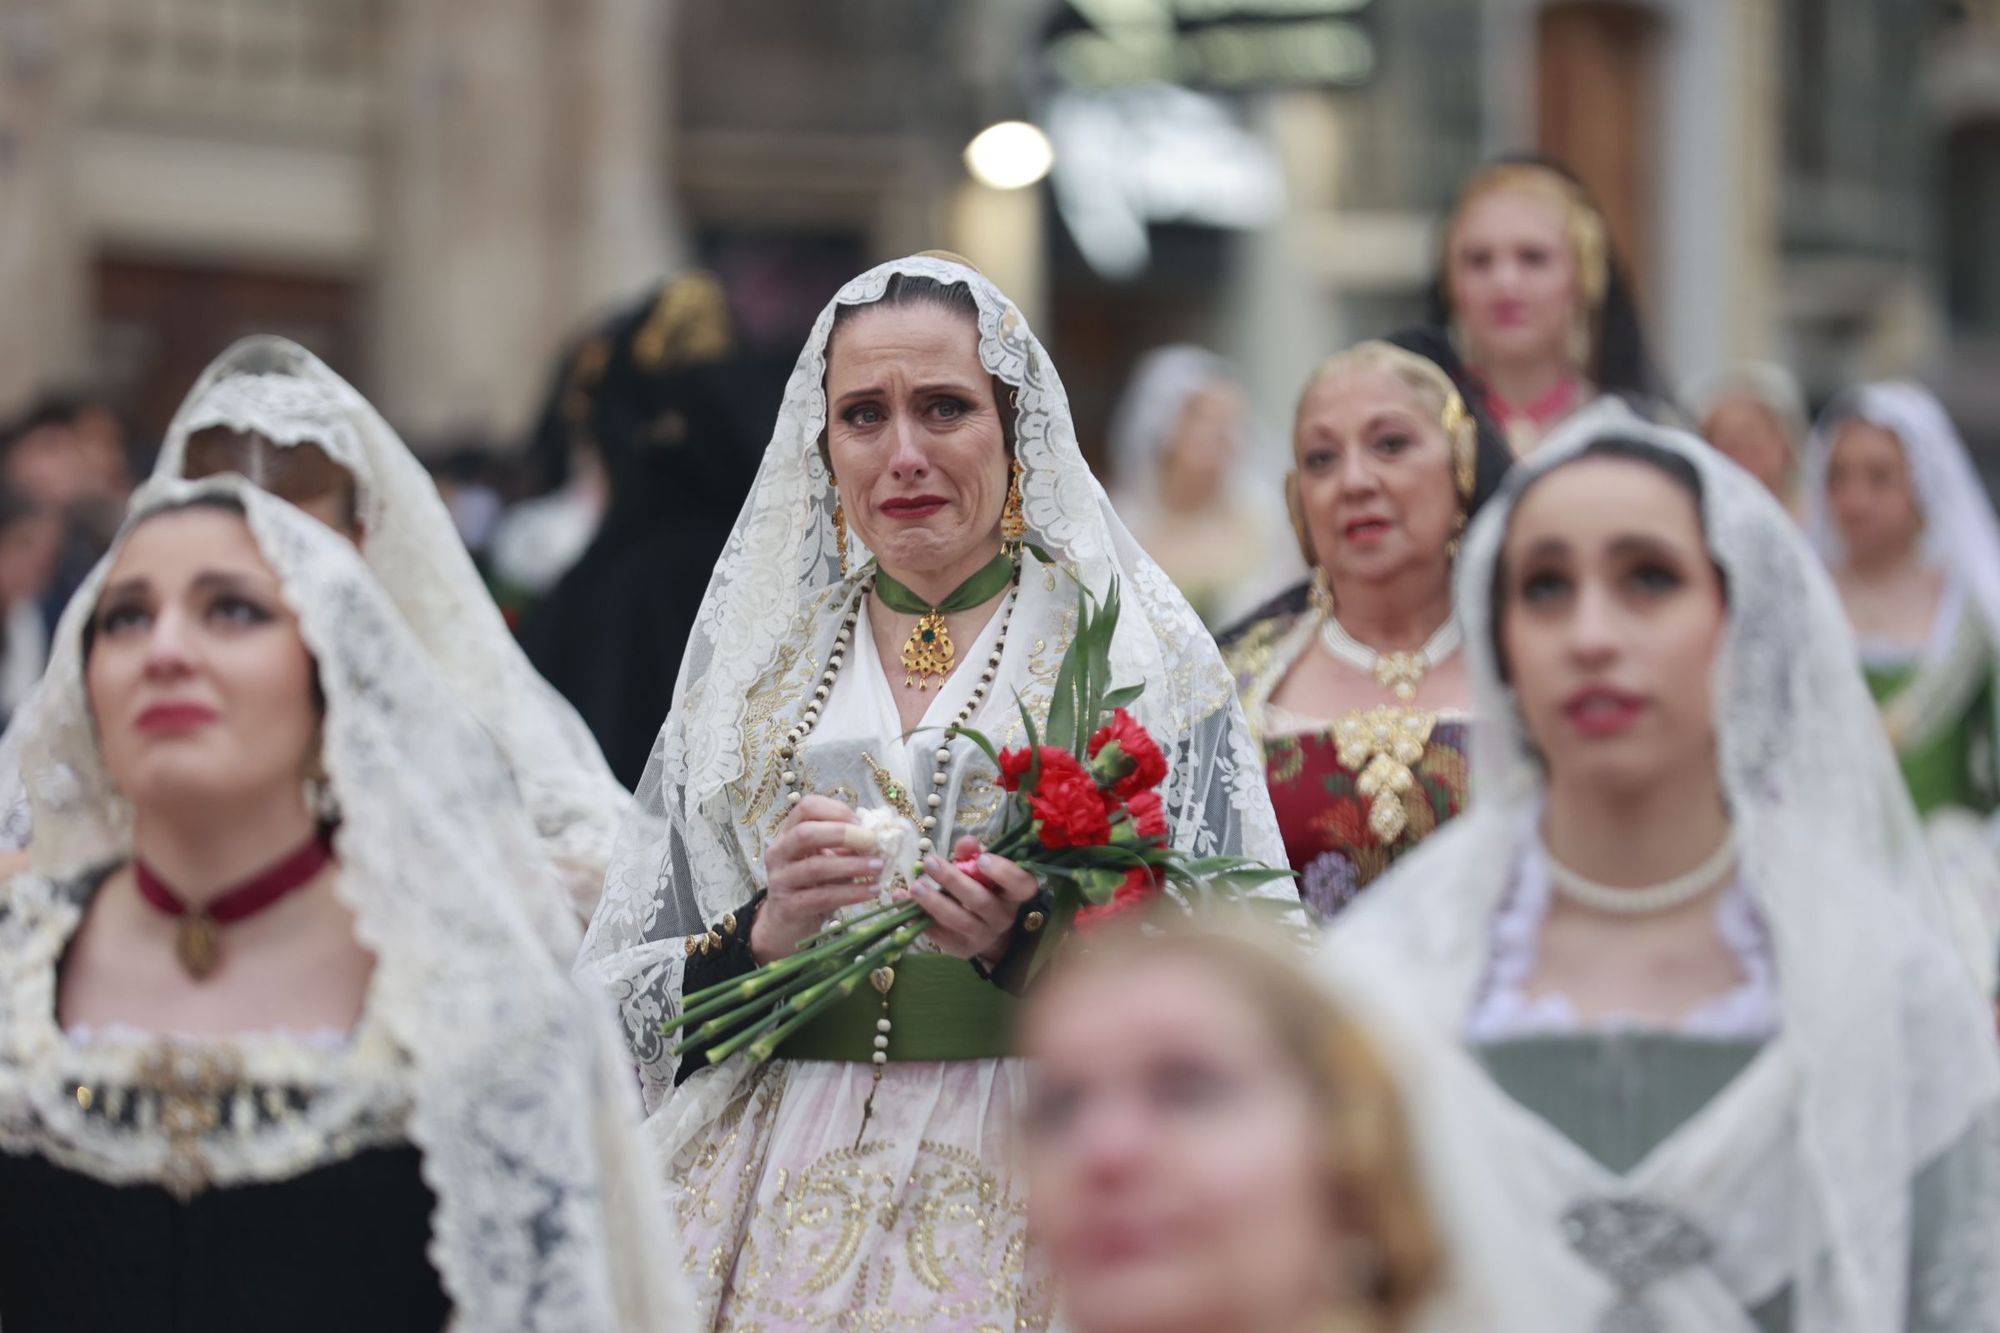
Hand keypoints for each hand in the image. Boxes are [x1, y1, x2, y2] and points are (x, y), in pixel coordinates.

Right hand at [752, 795, 884, 962]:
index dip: (836, 810)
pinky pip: (823, 897)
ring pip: (816, 867)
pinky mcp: (789, 907)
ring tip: (879, 867)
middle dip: (843, 834)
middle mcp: (779, 853)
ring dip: (853, 865)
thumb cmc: (813, 886)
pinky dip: (852, 893)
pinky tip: (872, 891)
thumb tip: (879, 835)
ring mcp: (780, 880)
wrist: (787, 925)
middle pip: (806, 833)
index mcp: (788, 834)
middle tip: (873, 841)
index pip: (806, 807)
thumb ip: (846, 846)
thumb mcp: (828, 860)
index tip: (862, 822)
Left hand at [908, 834, 1038, 962]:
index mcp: (1014, 894)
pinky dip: (919, 919)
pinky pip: (940, 936)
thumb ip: (973, 855)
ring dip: (934, 903)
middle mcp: (1002, 918)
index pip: (1020, 885)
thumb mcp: (981, 870)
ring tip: (914, 887)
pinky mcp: (962, 949)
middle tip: (930, 863)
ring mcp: (983, 937)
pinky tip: (904, 903)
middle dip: (954, 881)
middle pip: (981, 901)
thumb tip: (967, 842)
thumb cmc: (983, 890)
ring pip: (960, 921)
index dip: (1003, 873)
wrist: (985, 931)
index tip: (982, 859)